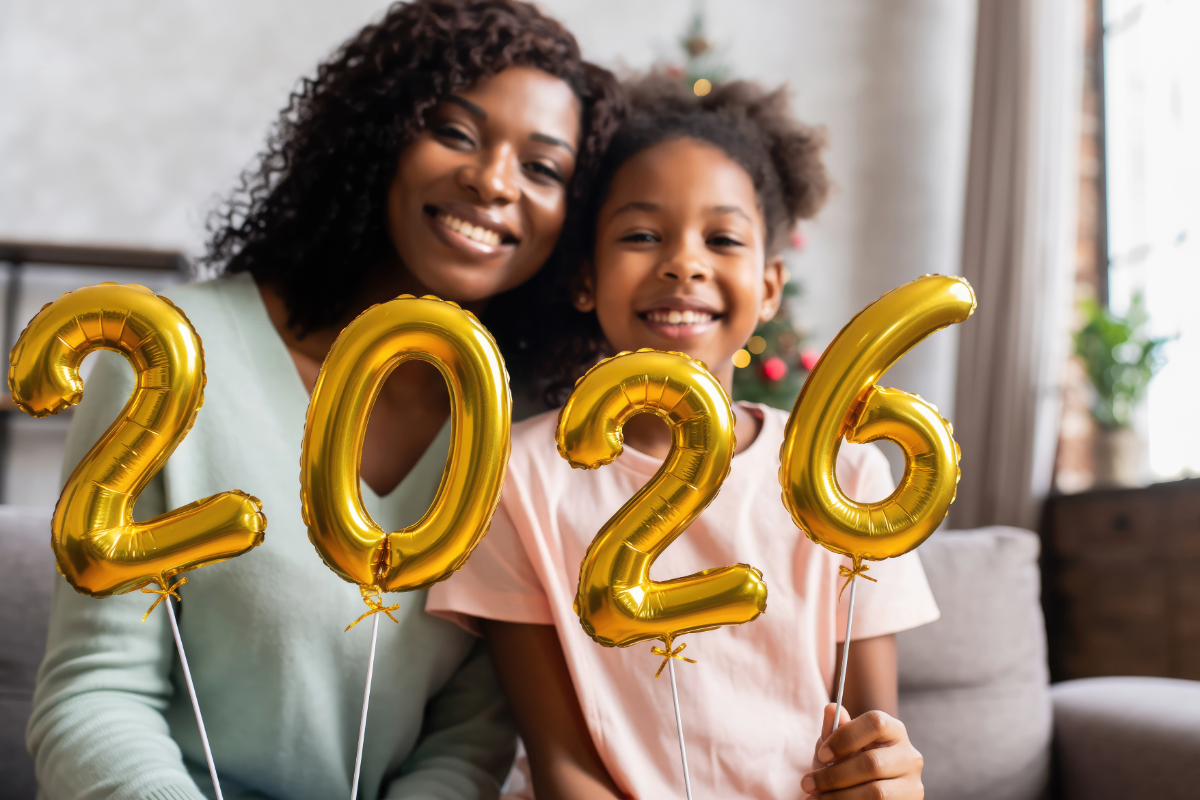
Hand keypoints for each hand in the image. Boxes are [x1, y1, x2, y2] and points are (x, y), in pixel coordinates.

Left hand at [800, 703, 923, 798]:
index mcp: (893, 730)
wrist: (861, 794)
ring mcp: (912, 783)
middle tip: (807, 784)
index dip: (845, 737)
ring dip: (839, 797)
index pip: (875, 723)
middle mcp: (909, 755)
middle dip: (834, 776)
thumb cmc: (848, 763)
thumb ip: (834, 729)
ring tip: (815, 799)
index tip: (822, 754)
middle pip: (872, 763)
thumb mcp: (838, 746)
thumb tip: (830, 708)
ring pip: (876, 793)